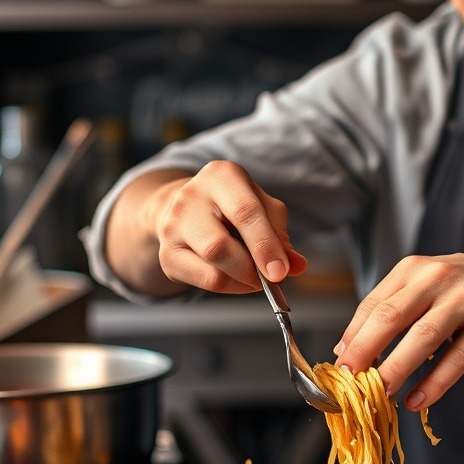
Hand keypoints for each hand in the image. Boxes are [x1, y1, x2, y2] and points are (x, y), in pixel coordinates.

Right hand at [151, 160, 306, 293]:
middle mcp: (190, 197)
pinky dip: (229, 287)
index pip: (245, 212)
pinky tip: (238, 278)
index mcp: (221, 176)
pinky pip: (203, 281)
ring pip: (210, 267)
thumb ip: (281, 235)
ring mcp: (172, 227)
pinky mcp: (167, 256)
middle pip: (219, 246)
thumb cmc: (234, 205)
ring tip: (256, 276)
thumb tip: (296, 265)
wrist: (188, 208)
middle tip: (271, 278)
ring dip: (242, 280)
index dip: (265, 245)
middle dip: (251, 269)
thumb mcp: (264, 207)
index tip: (280, 272)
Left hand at [335, 247, 463, 409]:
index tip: (339, 367)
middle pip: (391, 317)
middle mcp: (439, 279)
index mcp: (416, 268)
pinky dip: (435, 383)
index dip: (352, 337)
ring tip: (379, 396)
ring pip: (422, 338)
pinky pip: (458, 358)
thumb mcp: (431, 282)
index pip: (373, 304)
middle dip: (365, 352)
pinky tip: (418, 399)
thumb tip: (349, 346)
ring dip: (396, 370)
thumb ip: (394, 307)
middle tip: (349, 382)